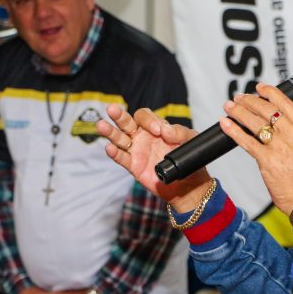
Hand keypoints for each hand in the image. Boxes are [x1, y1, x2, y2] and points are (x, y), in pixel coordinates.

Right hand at [96, 105, 211, 209]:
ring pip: (119, 139)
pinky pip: (121, 158)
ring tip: (101, 125)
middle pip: (126, 123)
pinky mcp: (134, 166)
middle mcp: (142, 137)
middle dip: (119, 116)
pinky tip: (109, 148)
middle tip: (112, 109)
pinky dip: (114, 153)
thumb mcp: (191, 141)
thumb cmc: (189, 159)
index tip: (159, 131)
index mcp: (155, 127)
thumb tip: (165, 130)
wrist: (189, 184)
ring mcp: (136, 151)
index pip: (144, 116)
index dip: (149, 120)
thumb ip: (180, 132)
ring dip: (110, 132)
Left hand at [220, 83, 292, 213]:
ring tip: (229, 107)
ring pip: (255, 121)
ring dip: (238, 112)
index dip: (269, 92)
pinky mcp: (268, 160)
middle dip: (249, 101)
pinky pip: (246, 140)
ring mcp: (281, 146)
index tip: (258, 88)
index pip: (286, 103)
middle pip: (267, 109)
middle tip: (238, 98)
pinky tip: (225, 125)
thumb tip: (276, 123)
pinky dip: (233, 130)